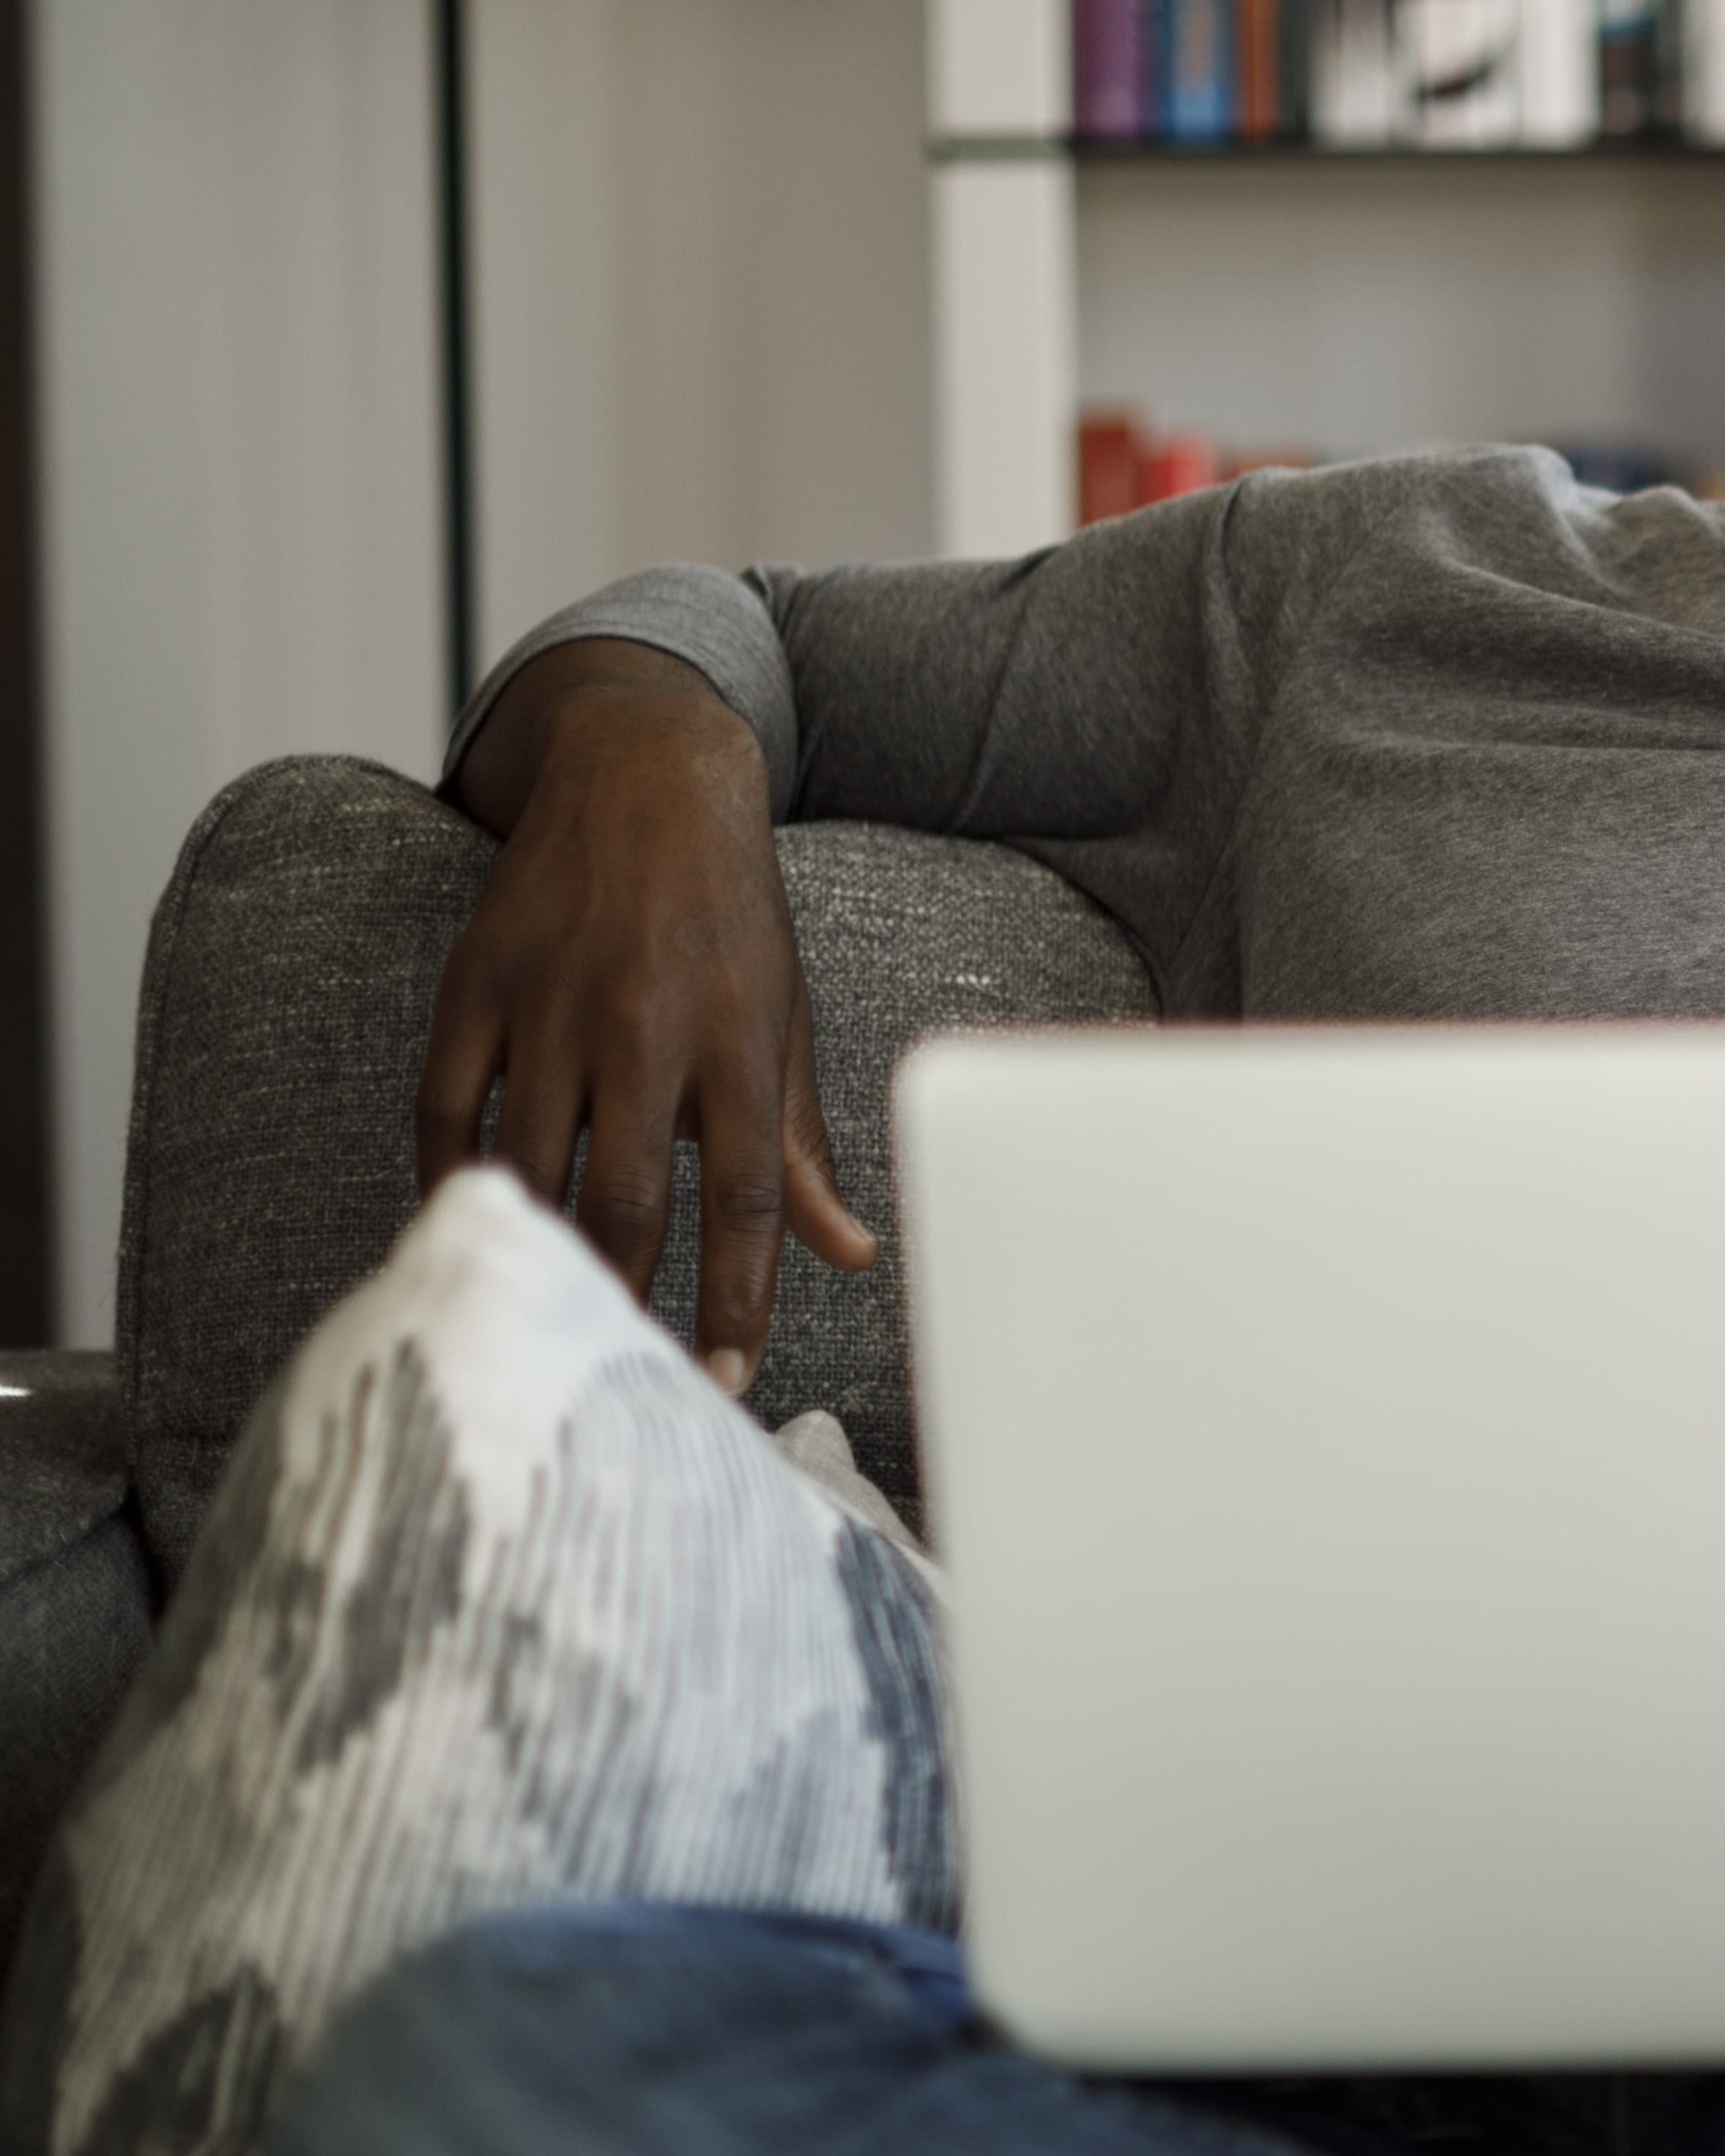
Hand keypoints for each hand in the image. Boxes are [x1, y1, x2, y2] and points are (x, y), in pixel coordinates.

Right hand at [420, 643, 876, 1388]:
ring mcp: (551, 1005)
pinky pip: (446, 1110)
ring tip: (551, 1317)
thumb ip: (802, 1148)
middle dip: (627, 1298)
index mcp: (738, 1044)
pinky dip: (453, 1180)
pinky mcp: (474, 984)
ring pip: (533, 1165)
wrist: (647, 777)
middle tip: (624, 1365)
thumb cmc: (731, 919)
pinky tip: (475, 1228)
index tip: (727, 1377)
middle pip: (626, 1201)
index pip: (742, 1203)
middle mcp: (645, 1029)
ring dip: (541, 1253)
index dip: (737, 1301)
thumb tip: (848, 1255)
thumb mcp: (786, 1022)